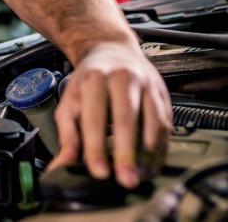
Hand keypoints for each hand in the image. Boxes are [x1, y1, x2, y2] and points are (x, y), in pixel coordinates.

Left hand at [48, 40, 170, 187]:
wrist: (113, 49)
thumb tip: (61, 167)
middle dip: (127, 152)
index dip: (97, 146)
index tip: (99, 172)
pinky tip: (152, 166)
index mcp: (95, 77)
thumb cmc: (90, 78)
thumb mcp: (70, 101)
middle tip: (125, 179)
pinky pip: (166, 125)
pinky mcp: (163, 95)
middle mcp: (124, 78)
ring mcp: (147, 85)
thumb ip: (67, 135)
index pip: (95, 116)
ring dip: (149, 154)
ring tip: (140, 177)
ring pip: (153, 122)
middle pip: (127, 118)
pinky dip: (160, 149)